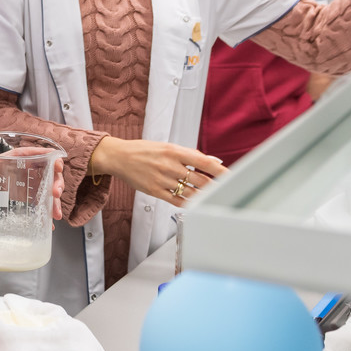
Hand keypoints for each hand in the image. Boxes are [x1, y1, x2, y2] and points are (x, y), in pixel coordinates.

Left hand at [0, 153, 67, 218]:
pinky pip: (44, 204)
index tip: (57, 166)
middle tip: (55, 193)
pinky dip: (47, 214)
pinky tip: (49, 225)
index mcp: (26, 156)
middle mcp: (35, 169)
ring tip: (55, 215)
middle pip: (53, 174)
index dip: (54, 160)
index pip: (45, 155)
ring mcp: (36, 184)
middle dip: (57, 184)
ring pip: (51, 191)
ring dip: (55, 203)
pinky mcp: (33, 196)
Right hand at [86, 136, 224, 207]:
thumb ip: (189, 154)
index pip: (203, 162)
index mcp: (174, 151)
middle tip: (226, 191)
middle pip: (200, 180)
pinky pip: (176, 200)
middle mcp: (169, 165)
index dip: (219, 171)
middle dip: (215, 187)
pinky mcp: (155, 191)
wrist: (119, 157)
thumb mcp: (167, 146)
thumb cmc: (143, 150)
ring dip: (204, 197)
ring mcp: (162, 180)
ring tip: (214, 199)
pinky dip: (188, 203)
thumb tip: (211, 161)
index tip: (231, 176)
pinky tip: (196, 204)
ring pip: (190, 192)